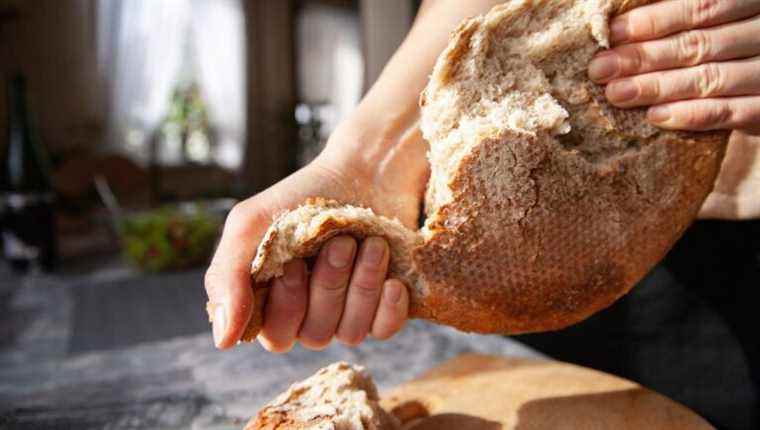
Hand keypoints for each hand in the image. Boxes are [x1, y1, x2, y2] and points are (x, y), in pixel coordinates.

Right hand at [204, 122, 428, 351]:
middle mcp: (309, 315)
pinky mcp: (384, 308)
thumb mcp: (251, 226)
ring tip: (374, 244)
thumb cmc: (302, 197)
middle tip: (342, 243)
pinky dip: (389, 308)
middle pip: (314, 333)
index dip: (287, 304)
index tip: (294, 262)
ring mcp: (348, 314)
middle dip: (328, 285)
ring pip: (350, 332)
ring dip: (362, 285)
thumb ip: (227, 279)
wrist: (364, 172)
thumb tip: (222, 341)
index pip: (275, 335)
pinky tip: (393, 281)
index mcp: (273, 301)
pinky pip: (384, 330)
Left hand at [589, 0, 759, 218]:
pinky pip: (729, 112)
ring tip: (616, 93)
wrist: (759, 86)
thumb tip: (614, 23)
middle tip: (600, 69)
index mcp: (746, 3)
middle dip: (643, 57)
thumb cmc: (723, 43)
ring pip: (709, 77)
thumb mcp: (705, 22)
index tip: (611, 33)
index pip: (699, 6)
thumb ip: (672, 14)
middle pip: (697, 44)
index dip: (653, 20)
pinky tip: (655, 117)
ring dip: (658, 87)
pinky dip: (691, 115)